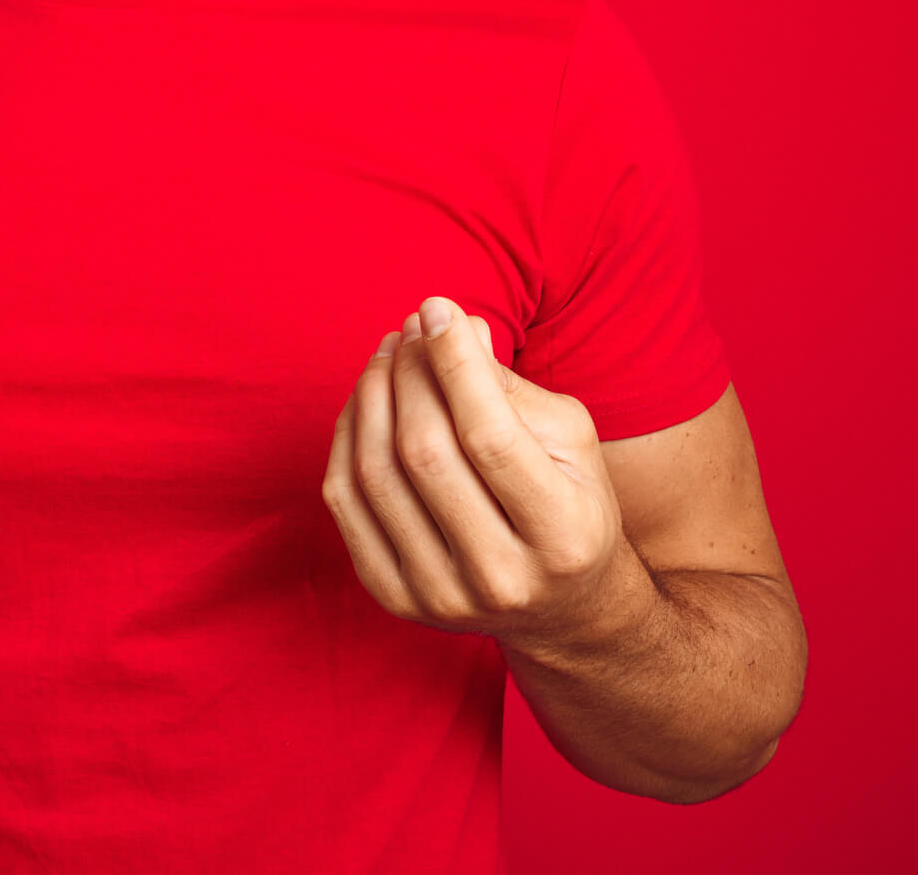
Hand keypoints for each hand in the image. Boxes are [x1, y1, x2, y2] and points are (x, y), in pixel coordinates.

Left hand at [322, 295, 655, 648]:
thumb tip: (451, 325)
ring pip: (376, 472)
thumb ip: (511, 388)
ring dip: (373, 395)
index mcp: (563, 534)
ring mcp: (441, 597)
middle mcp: (501, 578)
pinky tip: (368, 401)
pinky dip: (348, 437)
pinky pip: (345, 502)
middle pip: (424, 452)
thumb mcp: (571, 443)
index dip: (454, 362)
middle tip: (411, 328)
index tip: (437, 308)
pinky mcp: (395, 599)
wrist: (560, 610)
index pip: (489, 434)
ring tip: (390, 354)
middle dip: (410, 373)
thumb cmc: (570, 506)